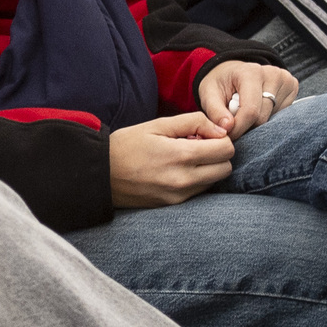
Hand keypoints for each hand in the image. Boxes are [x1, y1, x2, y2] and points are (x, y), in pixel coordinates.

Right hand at [108, 113, 235, 208]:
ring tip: (184, 158)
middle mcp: (185, 179)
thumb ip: (194, 122)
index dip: (219, 138)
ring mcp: (180, 195)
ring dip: (208, 168)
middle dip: (217, 154)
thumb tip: (220, 129)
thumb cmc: (127, 145)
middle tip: (197, 145)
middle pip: (225, 168)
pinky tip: (176, 170)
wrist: (101, 175)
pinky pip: (199, 191)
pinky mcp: (174, 204)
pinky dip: (196, 179)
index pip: (226, 149)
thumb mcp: (158, 124)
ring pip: (214, 181)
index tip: (204, 133)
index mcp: (181, 155)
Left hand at [194, 59, 299, 139]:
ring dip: (256, 124)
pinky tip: (258, 110)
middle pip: (263, 117)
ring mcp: (286, 81)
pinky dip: (268, 118)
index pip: (250, 110)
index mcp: (250, 72)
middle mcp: (273, 74)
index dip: (239, 128)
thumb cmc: (220, 83)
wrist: (233, 72)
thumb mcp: (208, 94)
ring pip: (273, 119)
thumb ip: (215, 111)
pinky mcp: (293, 88)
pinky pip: (282, 116)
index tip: (228, 136)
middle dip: (246, 127)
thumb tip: (227, 128)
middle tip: (234, 124)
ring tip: (244, 113)